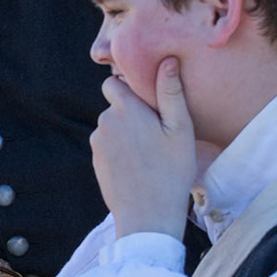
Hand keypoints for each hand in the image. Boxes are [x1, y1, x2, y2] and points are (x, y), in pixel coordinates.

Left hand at [91, 57, 196, 239]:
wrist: (148, 216)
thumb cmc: (171, 172)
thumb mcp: (180, 130)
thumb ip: (171, 93)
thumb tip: (167, 61)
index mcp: (124, 110)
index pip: (113, 83)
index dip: (130, 88)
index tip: (149, 103)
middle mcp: (104, 123)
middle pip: (115, 107)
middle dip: (132, 113)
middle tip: (158, 133)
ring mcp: (97, 144)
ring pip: (112, 128)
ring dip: (127, 133)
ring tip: (151, 153)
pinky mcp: (96, 162)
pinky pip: (109, 147)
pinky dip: (121, 151)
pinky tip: (139, 166)